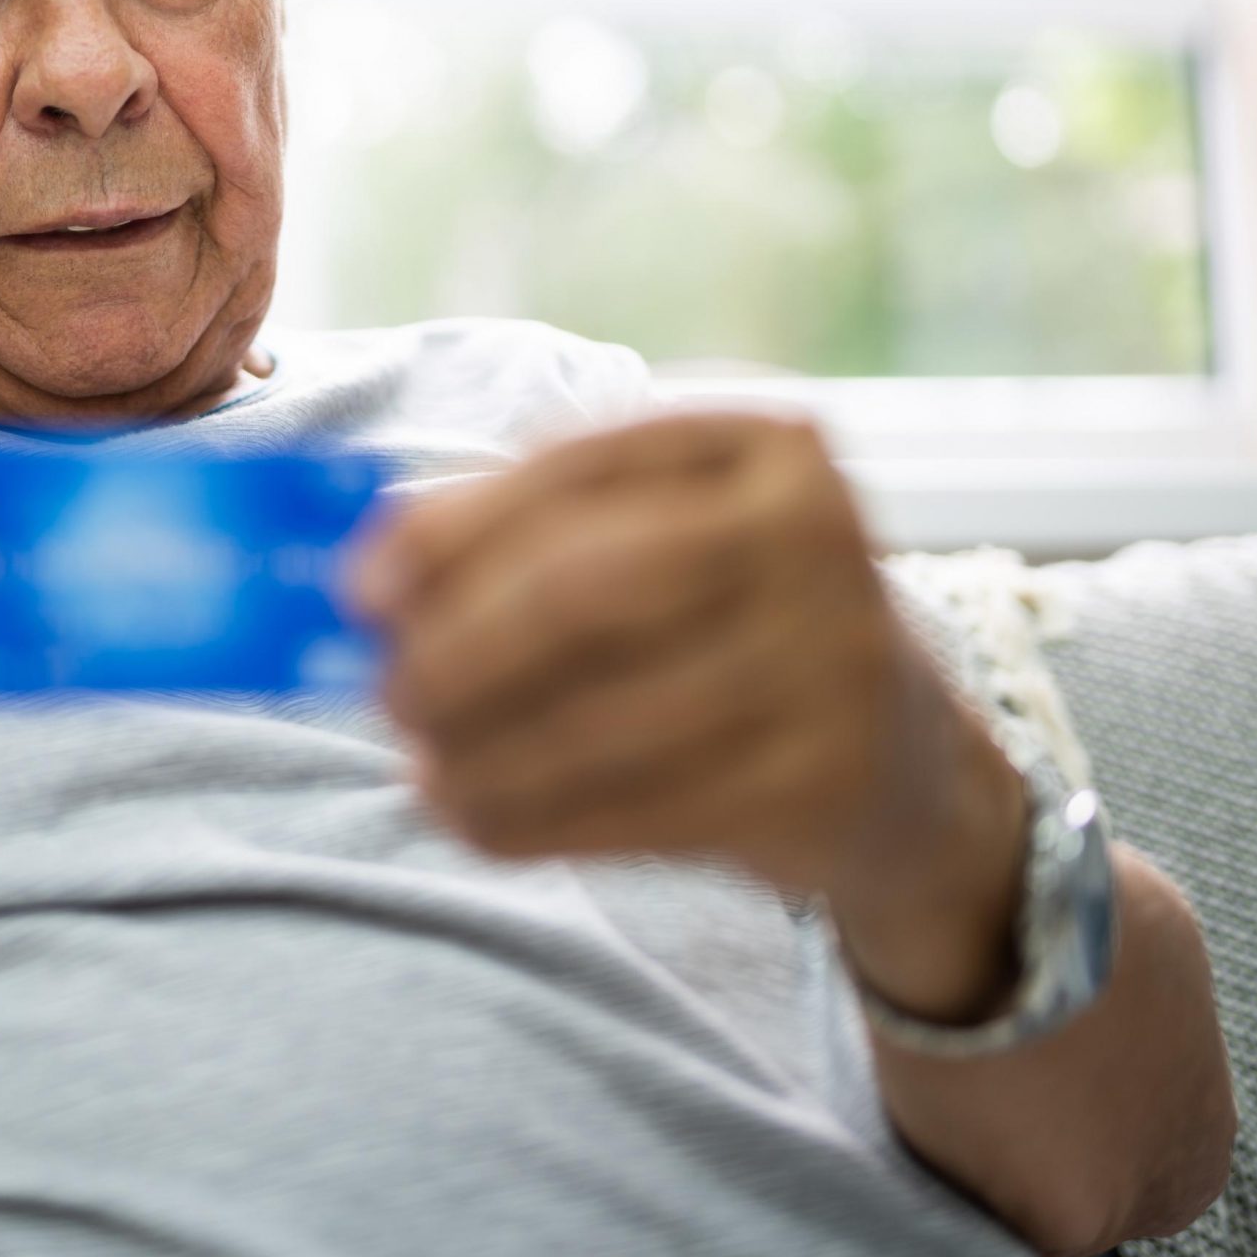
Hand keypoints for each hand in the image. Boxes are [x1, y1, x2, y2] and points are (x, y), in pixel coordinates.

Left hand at [347, 413, 1024, 1013]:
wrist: (898, 755)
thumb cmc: (728, 622)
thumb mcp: (663, 539)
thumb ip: (526, 533)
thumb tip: (369, 574)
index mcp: (759, 438)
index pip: (573, 468)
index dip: (447, 532)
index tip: (358, 591)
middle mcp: (813, 532)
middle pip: (584, 590)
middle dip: (456, 650)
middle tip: (384, 691)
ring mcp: (831, 660)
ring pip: (602, 717)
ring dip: (479, 752)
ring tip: (417, 765)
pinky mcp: (821, 782)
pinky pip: (636, 809)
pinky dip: (530, 818)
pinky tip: (471, 816)